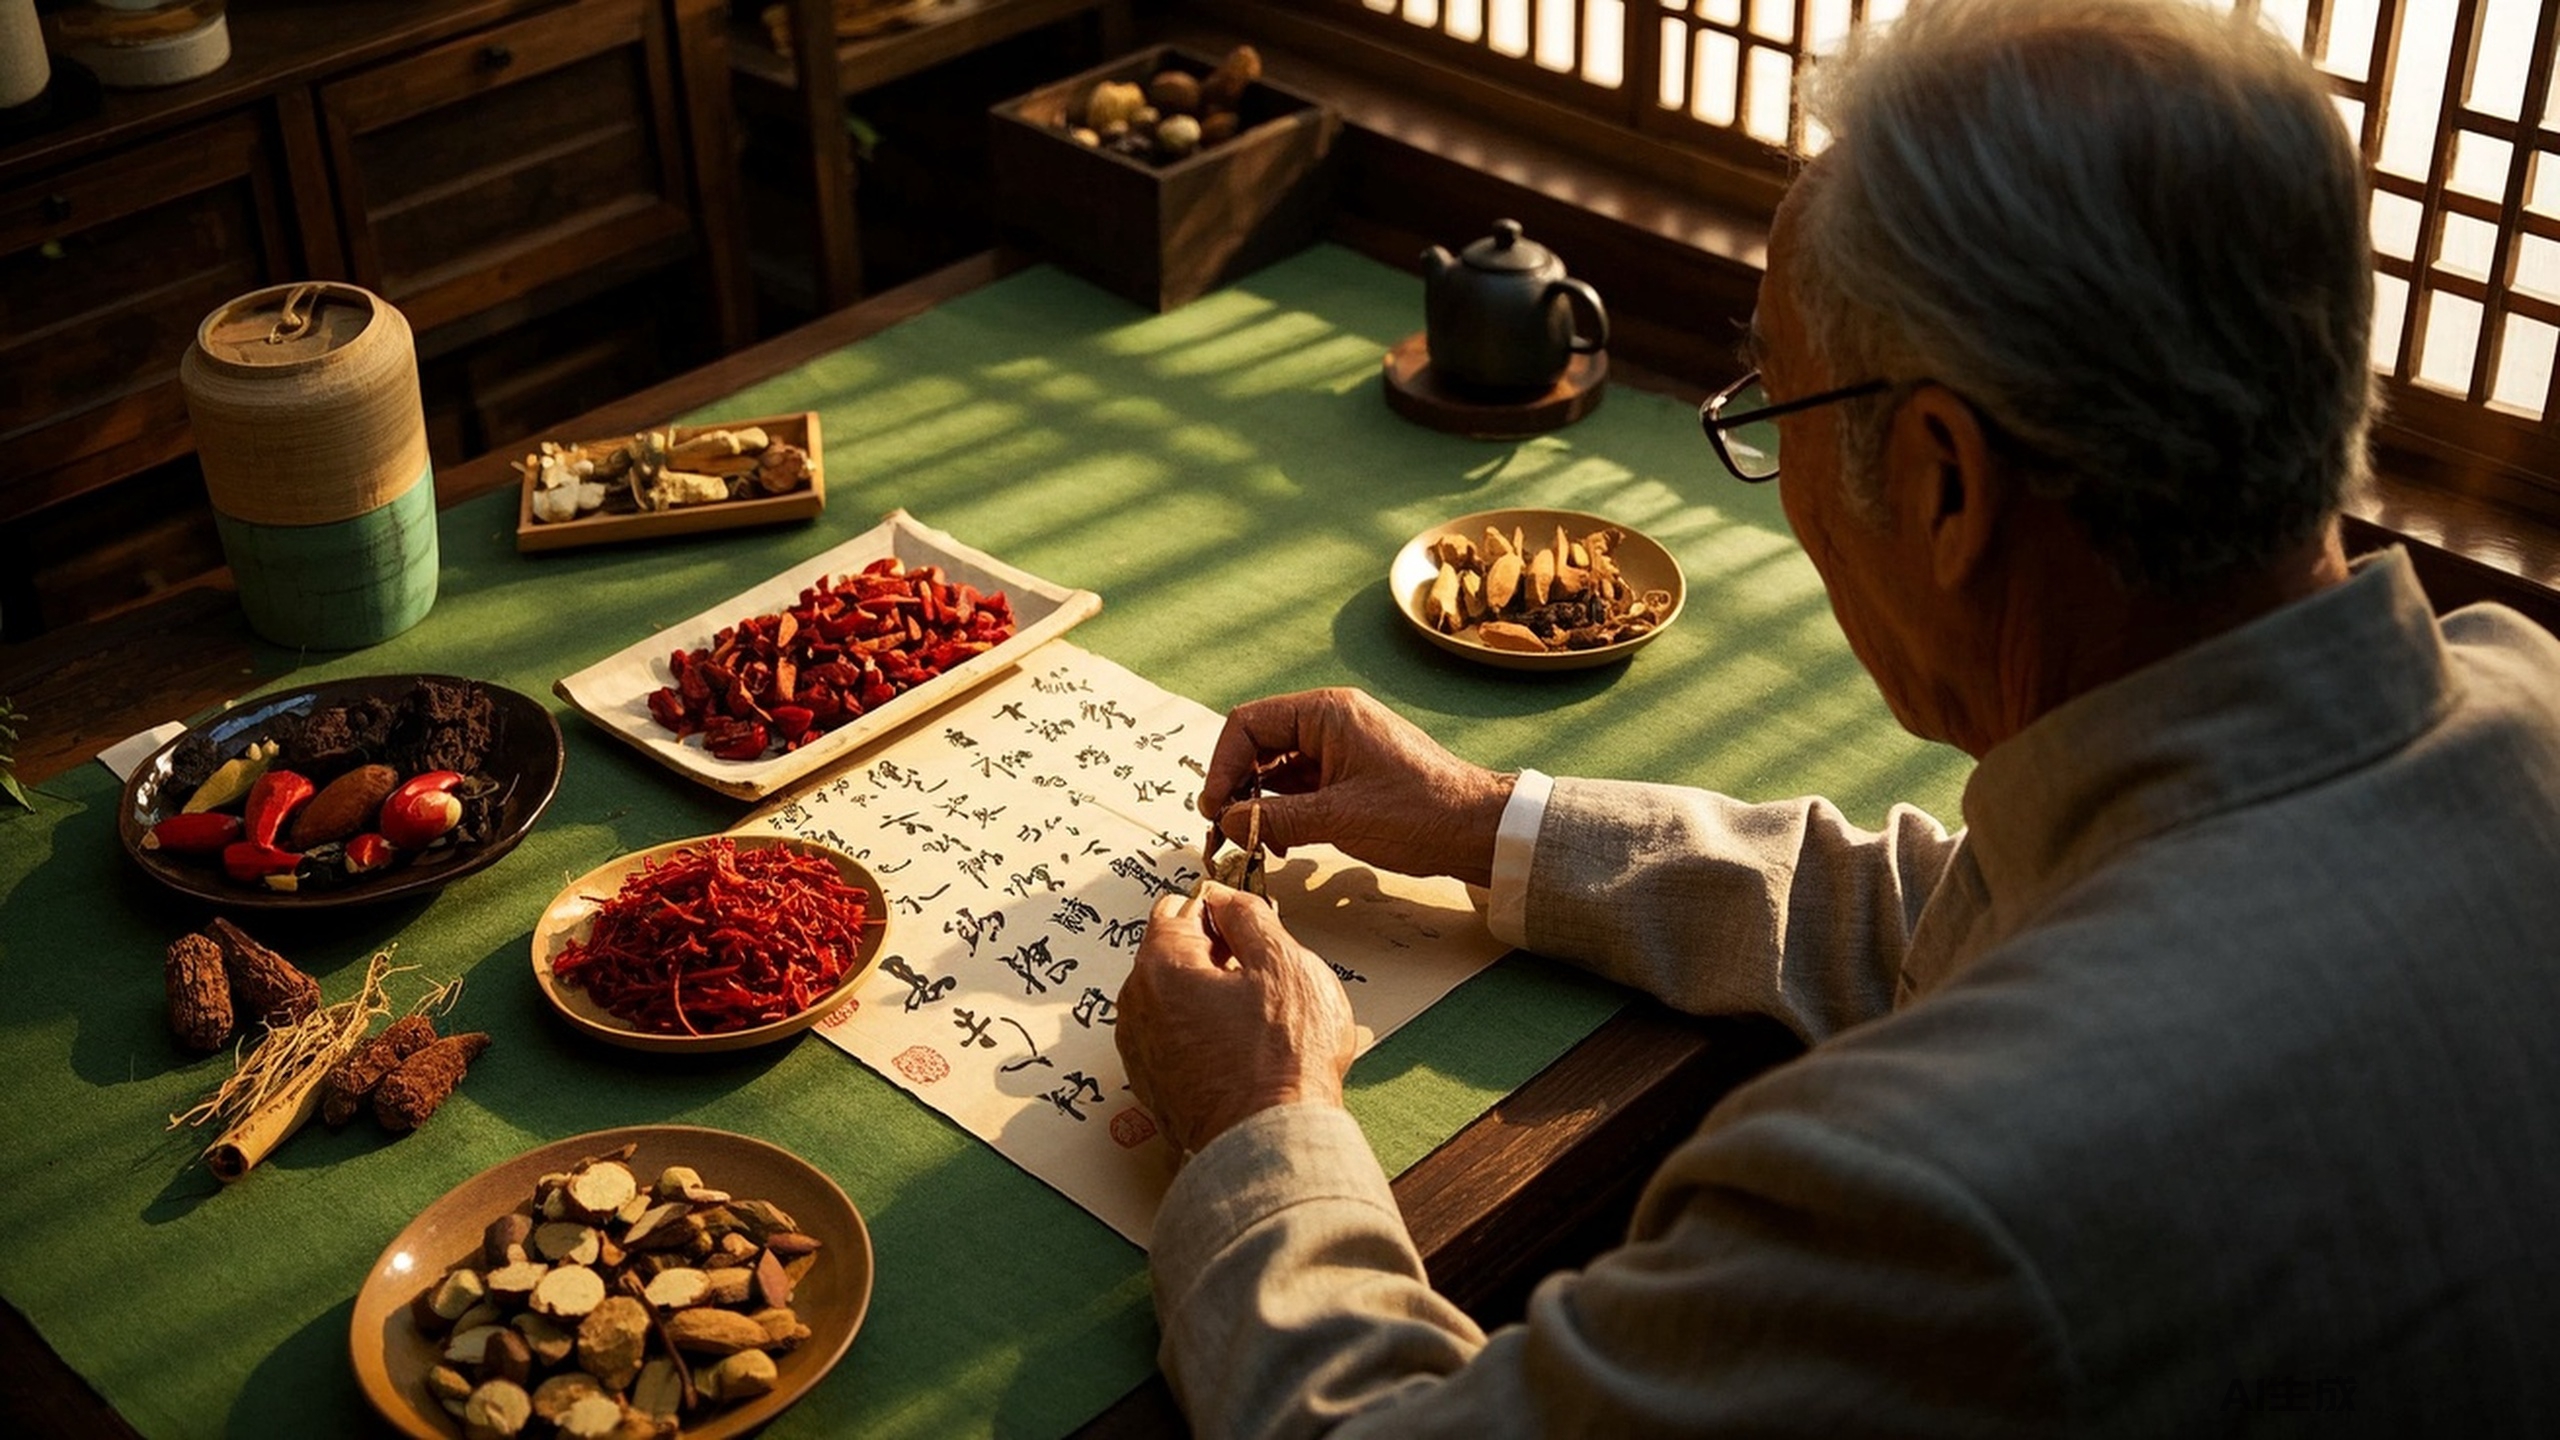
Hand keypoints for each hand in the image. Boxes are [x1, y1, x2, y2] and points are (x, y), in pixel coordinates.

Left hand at [1116, 883, 1355, 1155]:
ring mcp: (1141, 1052)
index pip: (1176, 909)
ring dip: (1208, 1001)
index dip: (1218, 912)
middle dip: (1213, 958)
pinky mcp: (1154, 1088)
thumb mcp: (1284, 963)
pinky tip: (1240, 1056)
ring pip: (1173, 1002)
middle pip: (1170, 957)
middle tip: (1262, 980)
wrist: (1272, 1141)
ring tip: (1256, 1024)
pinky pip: (1174, 1043)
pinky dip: (1200, 1040)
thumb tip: (1227, 899)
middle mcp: (1136, 1007)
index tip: (1247, 929)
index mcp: (1160, 967)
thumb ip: (1249, 916)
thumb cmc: (1282, 1058)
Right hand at [1203, 688, 1513, 887]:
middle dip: (1234, 784)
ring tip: (1249, 839)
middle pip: (1257, 742)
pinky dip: (1280, 808)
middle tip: (1223, 828)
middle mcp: (1330, 720)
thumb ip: (1276, 817)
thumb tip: (1228, 821)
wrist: (1475, 829)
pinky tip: (1275, 839)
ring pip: (1275, 766)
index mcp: (1327, 712)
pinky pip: (1297, 783)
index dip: (1222, 765)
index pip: (1249, 724)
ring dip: (1256, 800)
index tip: (1213, 809)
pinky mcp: (1347, 772)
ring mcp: (1339, 745)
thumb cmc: (1418, 813)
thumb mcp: (1338, 817)